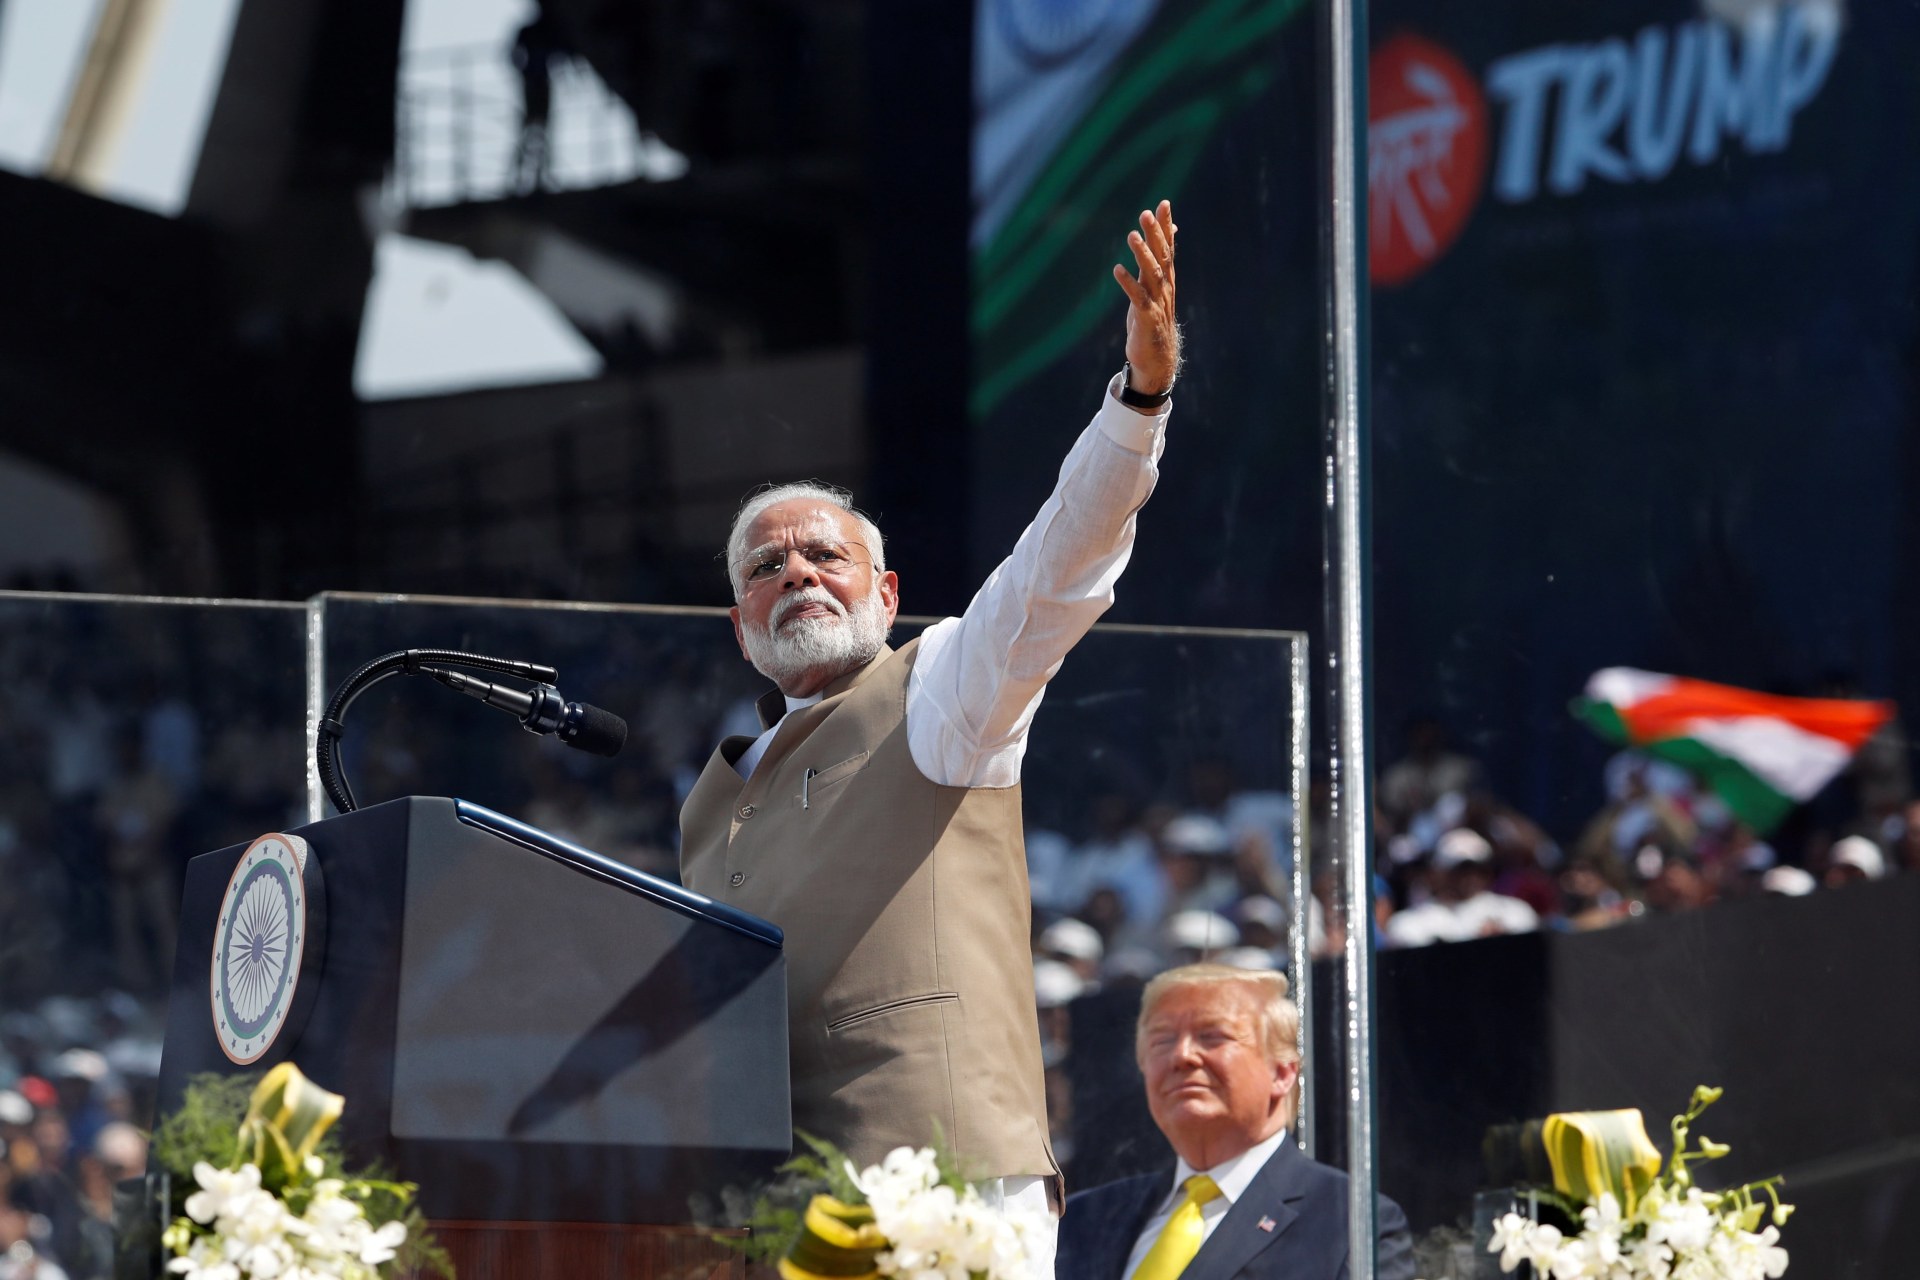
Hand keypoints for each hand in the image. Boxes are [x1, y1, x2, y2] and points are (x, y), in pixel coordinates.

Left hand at [1112, 200, 1179, 395]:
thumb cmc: (1152, 320)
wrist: (1157, 358)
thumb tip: (1166, 239)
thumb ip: (1156, 264)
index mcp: (1166, 280)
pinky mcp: (1146, 318)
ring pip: (1152, 274)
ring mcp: (1158, 303)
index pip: (1168, 247)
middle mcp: (1165, 288)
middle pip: (1162, 256)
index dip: (1165, 226)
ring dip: (1142, 254)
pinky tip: (1117, 270)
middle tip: (1146, 213)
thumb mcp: (1154, 289)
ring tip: (1132, 235)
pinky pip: (1137, 298)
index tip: (1163, 203)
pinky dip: (1128, 283)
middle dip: (1155, 234)